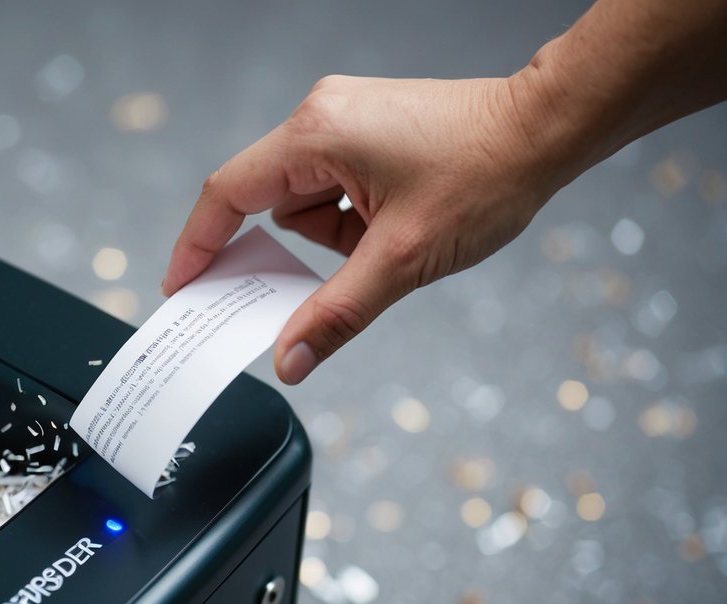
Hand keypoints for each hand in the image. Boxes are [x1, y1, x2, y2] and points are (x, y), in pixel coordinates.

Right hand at [162, 73, 563, 383]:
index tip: (181, 287)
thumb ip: (335, 313)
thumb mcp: (401, 259)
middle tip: (322, 279)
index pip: (227, 194)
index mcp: (315, 135)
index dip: (197, 246)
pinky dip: (352, 219)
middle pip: (268, 201)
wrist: (549, 129)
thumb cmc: (486, 174)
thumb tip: (289, 359)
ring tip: (390, 240)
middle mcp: (320, 117)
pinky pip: (331, 186)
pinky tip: (395, 224)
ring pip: (305, 200)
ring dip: (335, 235)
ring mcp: (344, 119)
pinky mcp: (365, 129)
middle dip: (295, 249)